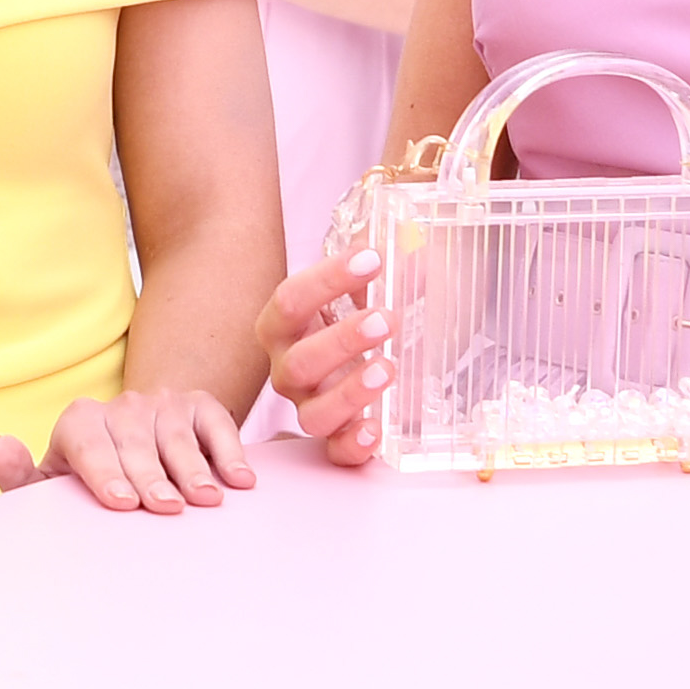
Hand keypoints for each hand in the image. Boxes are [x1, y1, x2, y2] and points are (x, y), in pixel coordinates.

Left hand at [0, 387, 257, 511]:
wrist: (138, 450)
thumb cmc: (89, 481)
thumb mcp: (52, 484)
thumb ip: (20, 476)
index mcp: (79, 423)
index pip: (88, 441)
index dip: (104, 471)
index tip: (122, 503)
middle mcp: (120, 407)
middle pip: (133, 439)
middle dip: (150, 475)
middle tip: (165, 508)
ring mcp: (162, 404)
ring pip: (175, 432)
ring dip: (193, 468)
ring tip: (205, 501)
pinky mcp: (199, 406)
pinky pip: (215, 423)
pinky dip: (229, 450)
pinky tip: (240, 480)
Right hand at [259, 245, 392, 466]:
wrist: (372, 358)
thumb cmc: (361, 316)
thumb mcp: (370, 287)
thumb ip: (381, 263)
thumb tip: (402, 235)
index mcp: (287, 326)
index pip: (290, 301)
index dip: (327, 279)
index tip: (371, 258)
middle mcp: (289, 370)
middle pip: (299, 362)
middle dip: (342, 340)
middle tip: (387, 319)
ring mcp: (310, 407)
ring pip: (313, 413)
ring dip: (350, 392)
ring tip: (388, 368)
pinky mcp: (336, 439)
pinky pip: (335, 453)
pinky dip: (354, 444)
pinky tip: (377, 427)